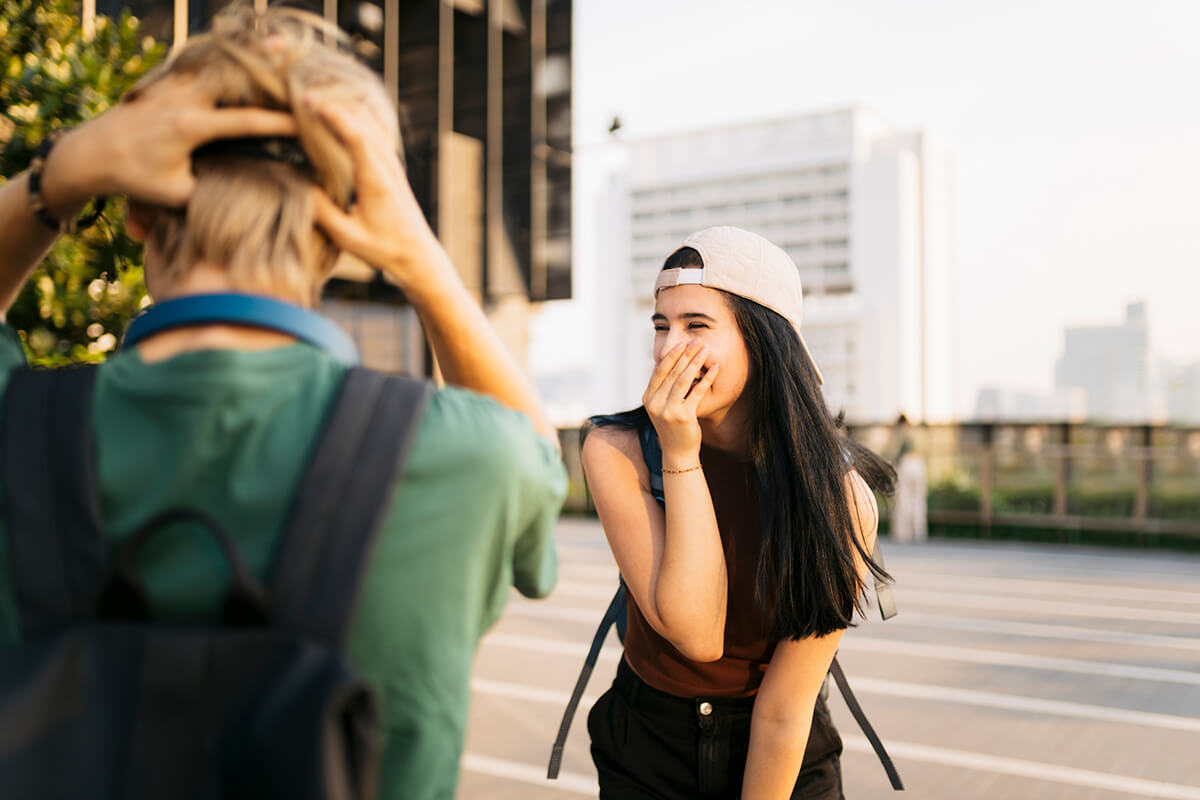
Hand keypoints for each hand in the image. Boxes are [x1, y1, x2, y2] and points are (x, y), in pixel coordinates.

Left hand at [44, 73, 296, 210]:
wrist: (90, 153)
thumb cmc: (134, 178)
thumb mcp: (176, 195)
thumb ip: (211, 191)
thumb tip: (248, 193)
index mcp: (190, 126)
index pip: (246, 121)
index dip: (280, 123)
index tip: (307, 125)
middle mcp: (183, 99)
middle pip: (234, 75)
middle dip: (265, 71)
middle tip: (294, 68)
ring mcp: (173, 87)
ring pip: (217, 65)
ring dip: (245, 63)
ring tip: (276, 50)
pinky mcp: (165, 84)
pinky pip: (200, 68)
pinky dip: (223, 65)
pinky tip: (241, 63)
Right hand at [305, 92, 445, 290]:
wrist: (417, 255)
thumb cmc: (383, 248)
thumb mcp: (347, 236)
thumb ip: (321, 210)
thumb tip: (297, 181)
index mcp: (376, 179)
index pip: (357, 135)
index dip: (333, 114)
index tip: (309, 100)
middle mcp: (387, 165)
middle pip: (363, 119)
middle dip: (334, 102)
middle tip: (302, 93)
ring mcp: (392, 162)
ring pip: (371, 120)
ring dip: (344, 105)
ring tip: (315, 98)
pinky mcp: (392, 165)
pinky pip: (375, 129)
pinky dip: (355, 115)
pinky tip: (338, 111)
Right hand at [642, 339, 719, 464]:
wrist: (677, 452)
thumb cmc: (672, 427)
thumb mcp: (661, 406)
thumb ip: (662, 388)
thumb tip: (670, 363)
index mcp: (648, 398)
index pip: (659, 370)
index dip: (672, 355)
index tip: (682, 343)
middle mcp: (655, 403)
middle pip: (672, 372)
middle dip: (686, 354)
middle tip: (697, 341)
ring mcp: (668, 410)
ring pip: (684, 380)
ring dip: (696, 362)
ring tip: (705, 350)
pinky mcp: (683, 416)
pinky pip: (697, 392)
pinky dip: (707, 378)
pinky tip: (714, 368)